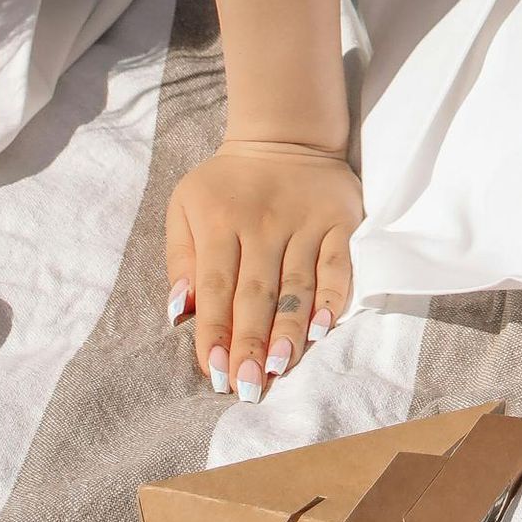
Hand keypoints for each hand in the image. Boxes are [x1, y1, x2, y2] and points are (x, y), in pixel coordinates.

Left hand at [166, 143, 361, 398]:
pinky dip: (333, 296)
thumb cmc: (227, 183)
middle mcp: (263, 224)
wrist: (285, 134)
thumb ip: (180, 258)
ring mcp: (305, 222)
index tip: (213, 373)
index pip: (216, 286)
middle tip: (245, 387)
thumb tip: (180, 311)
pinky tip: (323, 328)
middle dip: (249, 343)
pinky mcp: (340, 220)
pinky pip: (339, 264)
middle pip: (256, 293)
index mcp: (220, 221)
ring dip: (288, 329)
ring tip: (278, 367)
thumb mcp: (185, 205)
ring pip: (296, 284)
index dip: (214, 332)